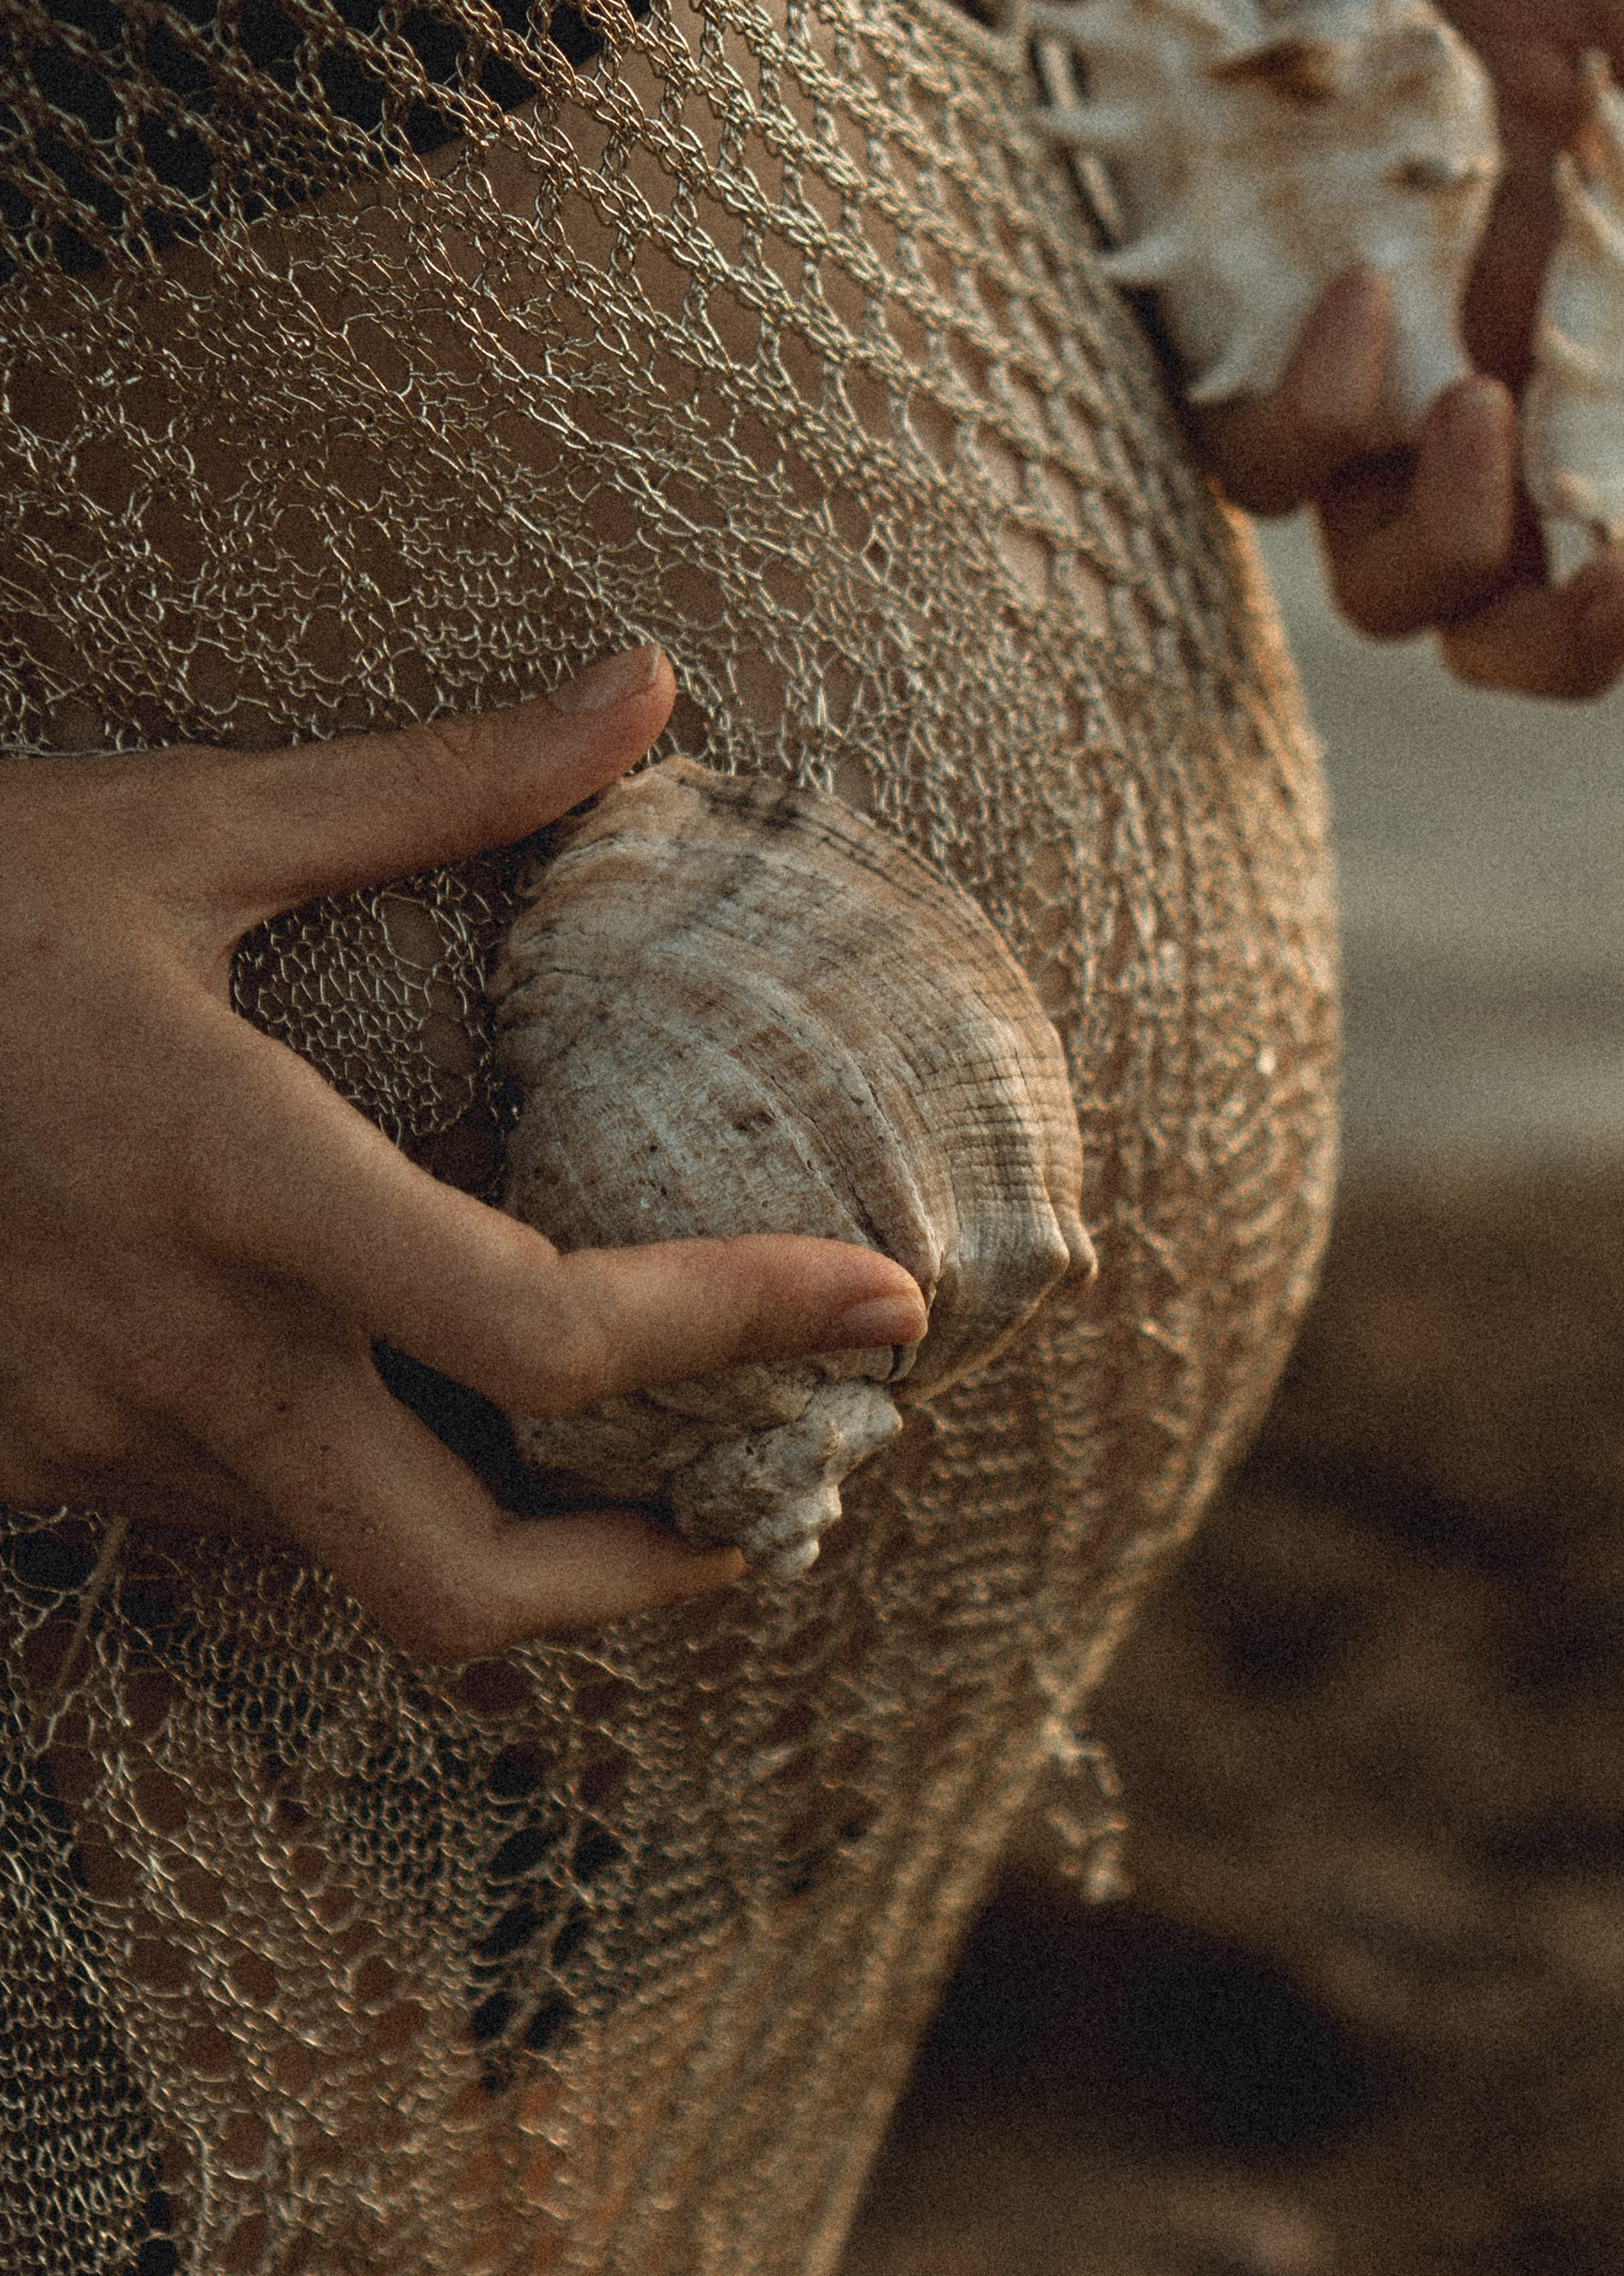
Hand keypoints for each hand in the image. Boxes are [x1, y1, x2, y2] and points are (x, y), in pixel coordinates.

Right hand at [0, 647, 926, 1659]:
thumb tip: (646, 685)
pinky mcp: (25, 1465)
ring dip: (501, 1530)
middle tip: (762, 1511)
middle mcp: (174, 1352)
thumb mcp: (176, 826)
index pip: (543, 1325)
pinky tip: (404, 1389)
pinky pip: (236, 1515)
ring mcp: (87, 1436)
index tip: (885, 1302)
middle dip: (639, 1590)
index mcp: (234, 1179)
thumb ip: (430, 786)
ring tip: (629, 1447)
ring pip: (345, 1564)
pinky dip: (355, 1480)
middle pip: (455, 1588)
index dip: (742, 1327)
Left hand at [1026, 0, 1623, 699]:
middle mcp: (1453, 403)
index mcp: (1575, 346)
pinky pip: (1266, 466)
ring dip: (1456, 540)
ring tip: (1477, 405)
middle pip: (1510, 621)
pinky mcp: (1209, 366)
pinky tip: (1361, 288)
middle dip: (1578, 645)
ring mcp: (1330, 400)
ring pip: (1387, 589)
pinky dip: (1324, 403)